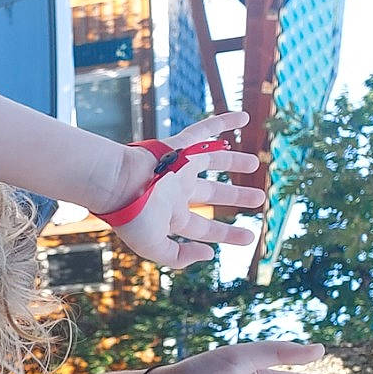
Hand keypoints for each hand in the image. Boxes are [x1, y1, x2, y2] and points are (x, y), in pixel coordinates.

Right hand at [108, 113, 266, 268]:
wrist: (114, 183)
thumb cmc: (131, 216)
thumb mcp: (154, 246)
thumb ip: (179, 256)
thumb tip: (209, 254)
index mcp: (171, 215)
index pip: (205, 227)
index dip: (228, 234)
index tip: (249, 237)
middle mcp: (176, 191)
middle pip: (212, 194)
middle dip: (235, 196)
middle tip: (258, 198)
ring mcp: (178, 167)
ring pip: (213, 162)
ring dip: (234, 162)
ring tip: (254, 164)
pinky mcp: (177, 146)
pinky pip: (204, 130)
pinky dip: (223, 122)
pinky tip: (244, 117)